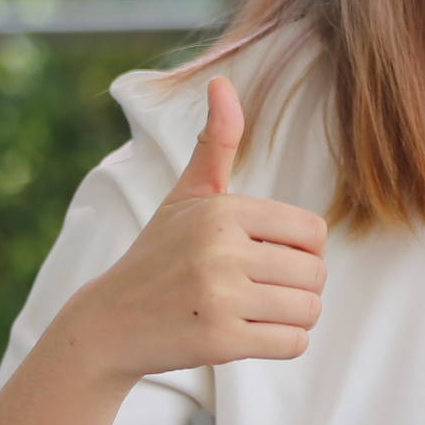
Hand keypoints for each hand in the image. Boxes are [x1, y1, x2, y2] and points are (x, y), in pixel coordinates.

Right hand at [48, 76, 329, 383]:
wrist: (109, 323)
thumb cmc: (159, 255)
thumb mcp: (186, 196)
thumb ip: (216, 143)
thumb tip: (222, 80)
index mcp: (223, 211)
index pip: (314, 233)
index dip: (302, 250)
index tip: (270, 257)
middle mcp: (221, 250)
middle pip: (316, 274)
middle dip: (299, 286)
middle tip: (261, 289)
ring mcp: (220, 297)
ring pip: (309, 310)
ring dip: (294, 317)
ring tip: (257, 311)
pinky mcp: (220, 342)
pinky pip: (294, 344)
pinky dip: (283, 343)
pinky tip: (251, 334)